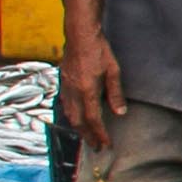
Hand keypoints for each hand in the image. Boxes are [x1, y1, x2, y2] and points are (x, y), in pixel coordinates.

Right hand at [58, 29, 124, 151]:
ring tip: (86, 136)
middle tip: (95, 146)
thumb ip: (115, 93)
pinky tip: (75, 117)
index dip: (99, 134)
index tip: (105, 144)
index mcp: (87, 90)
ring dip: (78, 128)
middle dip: (87, 136)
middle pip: (78, 121)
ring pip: (69, 114)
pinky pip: (64, 104)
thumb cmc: (99, 50)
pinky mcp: (62, 82)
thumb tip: (120, 113)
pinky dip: (70, 115)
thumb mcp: (113, 71)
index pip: (93, 119)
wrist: (79, 35)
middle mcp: (73, 91)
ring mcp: (65, 87)